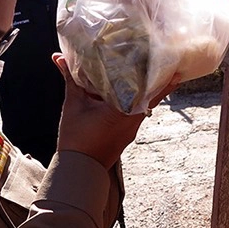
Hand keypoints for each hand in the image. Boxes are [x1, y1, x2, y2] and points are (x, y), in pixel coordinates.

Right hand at [52, 55, 178, 168]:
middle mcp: (134, 120)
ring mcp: (132, 129)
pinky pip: (135, 114)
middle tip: (158, 63)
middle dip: (154, 80)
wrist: (79, 169)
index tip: (169, 63)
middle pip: (151, 96)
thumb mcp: (73, 104)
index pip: (151, 89)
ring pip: (143, 105)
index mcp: (126, 110)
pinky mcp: (126, 135)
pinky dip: (132, 103)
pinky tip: (125, 95)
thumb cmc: (76, 138)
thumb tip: (59, 57)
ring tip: (142, 74)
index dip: (161, 75)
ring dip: (142, 92)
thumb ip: (70, 79)